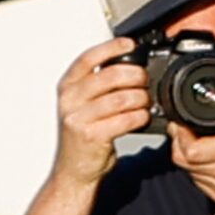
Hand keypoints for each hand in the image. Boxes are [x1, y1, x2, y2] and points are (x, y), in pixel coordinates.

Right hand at [54, 38, 152, 189]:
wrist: (73, 170)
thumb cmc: (83, 135)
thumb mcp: (82, 104)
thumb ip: (97, 84)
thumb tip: (129, 64)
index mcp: (67, 87)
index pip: (89, 58)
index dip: (111, 47)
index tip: (130, 45)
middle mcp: (70, 100)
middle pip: (111, 75)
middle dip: (136, 76)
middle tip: (145, 81)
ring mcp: (79, 118)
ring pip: (122, 98)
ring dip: (142, 98)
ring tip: (146, 102)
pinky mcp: (92, 136)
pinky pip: (125, 119)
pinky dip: (140, 117)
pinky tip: (142, 117)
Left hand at [171, 49, 214, 203]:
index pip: (188, 148)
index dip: (180, 133)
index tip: (182, 121)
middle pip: (183, 159)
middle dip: (180, 142)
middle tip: (185, 128)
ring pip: (188, 172)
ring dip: (187, 156)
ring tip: (197, 140)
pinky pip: (198, 182)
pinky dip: (197, 169)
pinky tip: (207, 157)